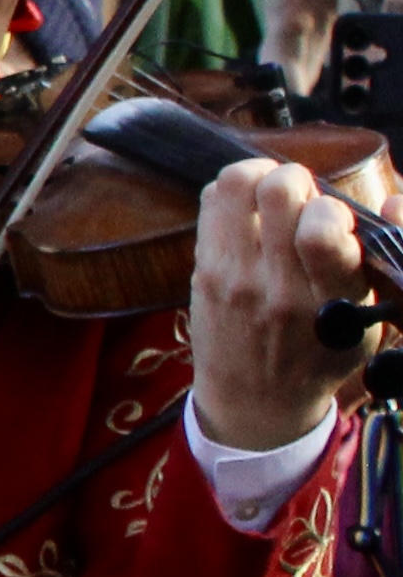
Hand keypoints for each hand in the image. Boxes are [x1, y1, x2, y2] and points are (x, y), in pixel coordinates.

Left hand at [189, 151, 368, 454]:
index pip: (324, 232)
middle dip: (299, 180)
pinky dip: (235, 188)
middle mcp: (278, 286)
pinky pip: (212, 201)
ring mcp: (234, 276)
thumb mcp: (363, 325)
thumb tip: (372, 206)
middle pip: (280, 192)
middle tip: (304, 197)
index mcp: (330, 301)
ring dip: (264, 175)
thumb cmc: (319, 356)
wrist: (256, 401)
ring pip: (240, 186)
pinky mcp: (204, 269)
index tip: (333, 216)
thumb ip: (367, 270)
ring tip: (276, 193)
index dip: (331, 208)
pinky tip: (251, 204)